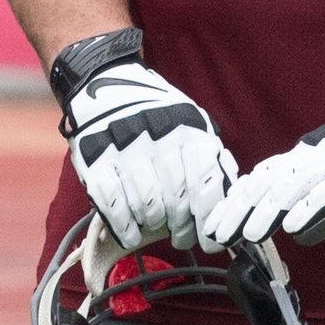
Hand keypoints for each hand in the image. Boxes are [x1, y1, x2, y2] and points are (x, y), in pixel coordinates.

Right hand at [63, 61, 237, 256]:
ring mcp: (125, 150)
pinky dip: (125, 227)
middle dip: (182, 228)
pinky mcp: (95, 161)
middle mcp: (160, 139)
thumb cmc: (157, 114)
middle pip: (177, 202)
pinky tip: (132, 232)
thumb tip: (228, 204)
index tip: (209, 241)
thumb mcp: (192, 123)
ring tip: (157, 224)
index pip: (207, 185)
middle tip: (182, 236)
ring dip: (154, 224)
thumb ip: (212, 160)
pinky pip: (114, 207)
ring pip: (147, 207)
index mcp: (189, 131)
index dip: (208, 220)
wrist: (104, 83)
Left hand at [199, 53, 324, 248]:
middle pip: (269, 184)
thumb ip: (324, 210)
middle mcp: (317, 154)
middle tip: (215, 236)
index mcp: (311, 157)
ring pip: (294, 187)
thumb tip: (300, 236)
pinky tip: (291, 225)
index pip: (264, 180)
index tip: (215, 225)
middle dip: (239, 211)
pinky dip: (310, 207)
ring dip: (266, 211)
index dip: (238, 202)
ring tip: (245, 234)